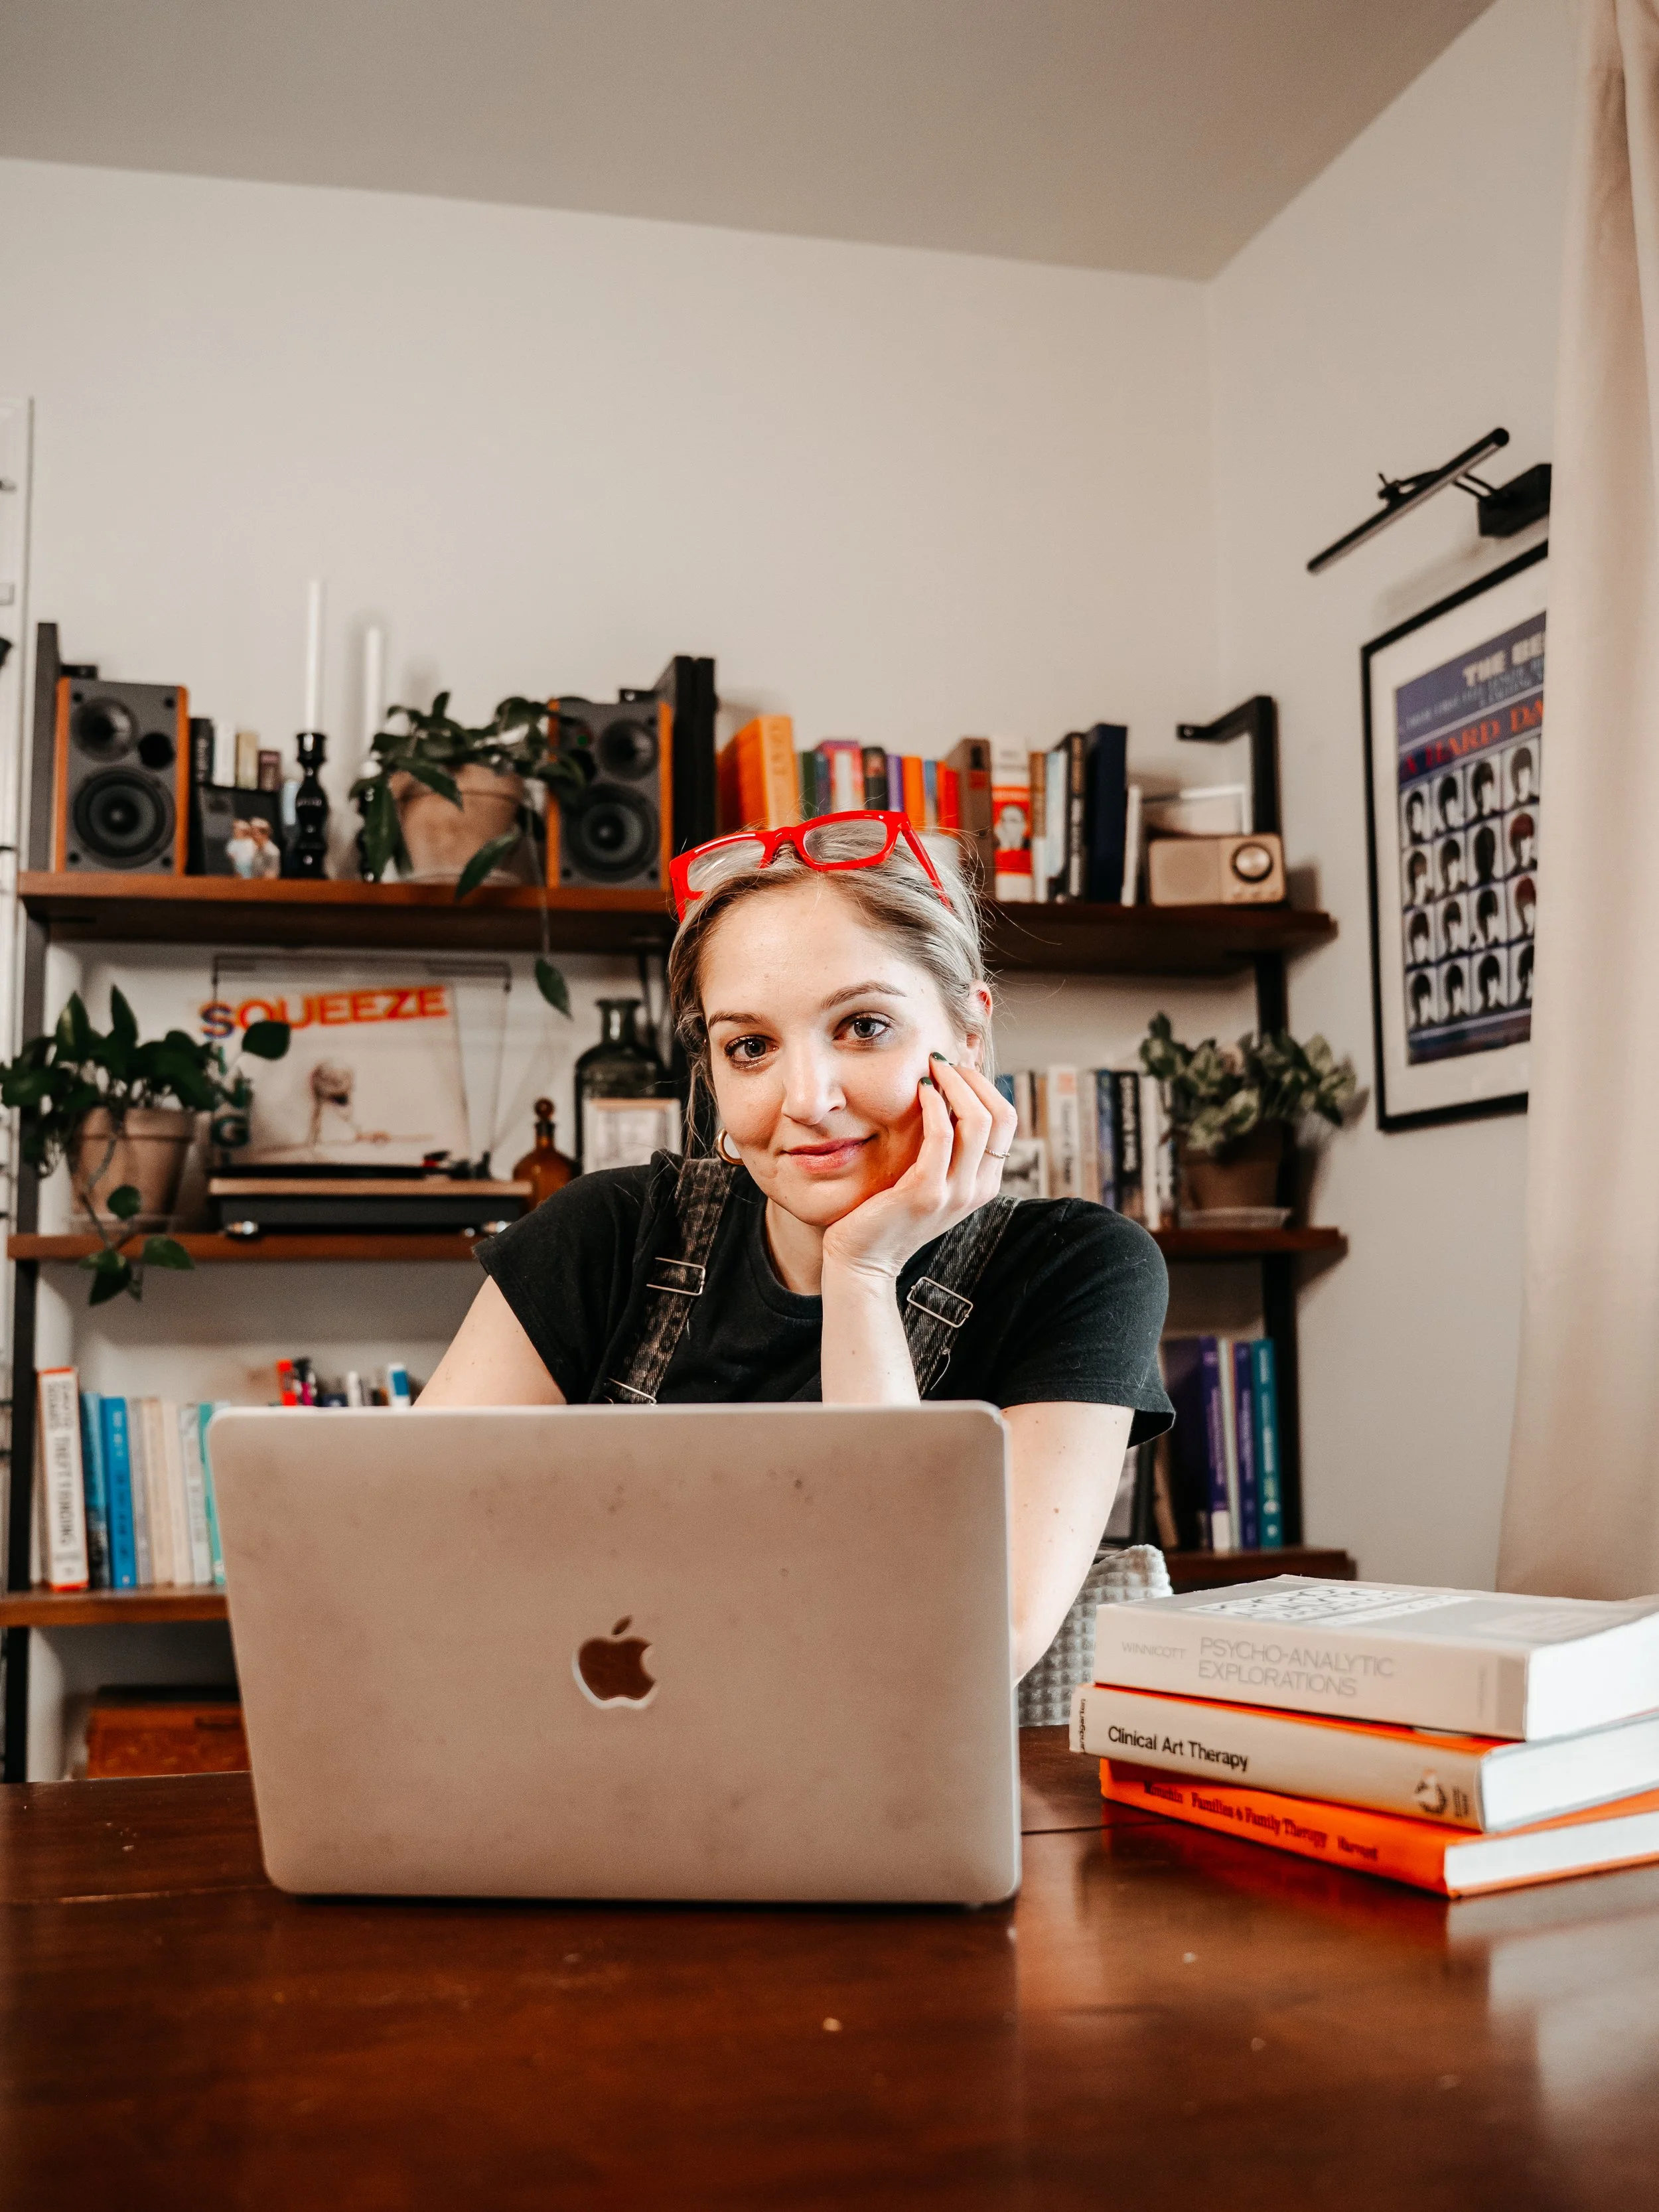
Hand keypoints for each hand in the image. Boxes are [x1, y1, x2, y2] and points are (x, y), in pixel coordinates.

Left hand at [820, 1055, 1018, 1284]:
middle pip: (999, 1116)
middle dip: (973, 1079)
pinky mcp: (926, 1193)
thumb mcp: (929, 1178)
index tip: (956, 1066)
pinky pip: (942, 1136)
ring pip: (977, 1121)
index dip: (984, 1085)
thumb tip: (948, 1092)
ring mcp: (955, 1193)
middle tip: (943, 1060)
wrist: (864, 1259)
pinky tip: (919, 1089)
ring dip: (955, 1084)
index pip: (1006, 1120)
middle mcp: (978, 1189)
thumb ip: (945, 1147)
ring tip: (932, 1066)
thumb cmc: (889, 1212)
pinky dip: (934, 1105)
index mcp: (984, 1183)